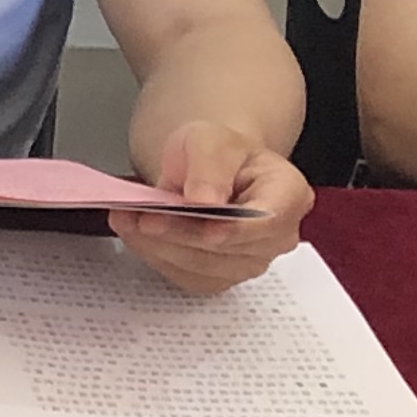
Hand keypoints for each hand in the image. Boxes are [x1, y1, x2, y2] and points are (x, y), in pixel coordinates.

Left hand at [108, 119, 312, 295]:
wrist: (204, 170)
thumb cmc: (217, 154)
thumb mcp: (210, 139)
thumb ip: (210, 165)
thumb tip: (205, 200)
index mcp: (289, 194)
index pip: (268, 220)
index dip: (235, 228)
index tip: (202, 223)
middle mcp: (276, 236)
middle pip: (229, 247)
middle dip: (181, 232)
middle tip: (142, 216)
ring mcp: (248, 261)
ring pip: (202, 266)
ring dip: (159, 245)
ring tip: (128, 219)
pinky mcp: (218, 277)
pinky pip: (184, 275)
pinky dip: (155, 254)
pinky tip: (135, 233)